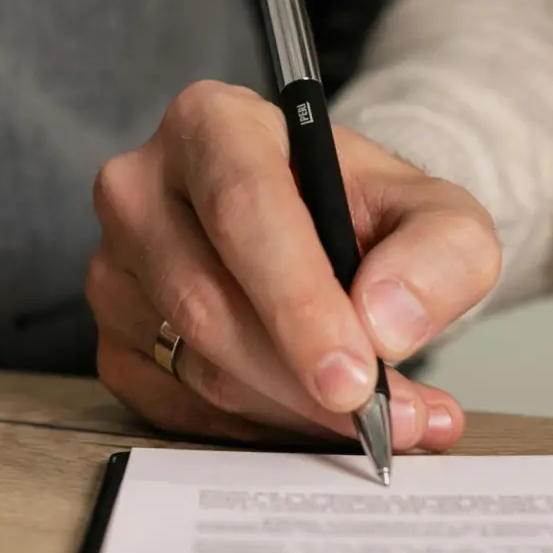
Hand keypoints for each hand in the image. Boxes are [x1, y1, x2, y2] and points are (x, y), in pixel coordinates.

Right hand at [88, 81, 500, 450]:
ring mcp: (114, 268)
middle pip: (208, 300)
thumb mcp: (436, 214)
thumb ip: (439, 253)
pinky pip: (178, 408)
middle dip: (302, 379)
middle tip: (386, 420)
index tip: (354, 376)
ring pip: (196, 365)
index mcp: (211, 124)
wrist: (321, 233)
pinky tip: (312, 417)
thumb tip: (386, 322)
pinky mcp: (112, 338)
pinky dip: (257, 428)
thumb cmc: (363, 214)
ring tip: (378, 420)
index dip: (298, 302)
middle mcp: (142, 187)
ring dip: (293, 409)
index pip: (243, 210)